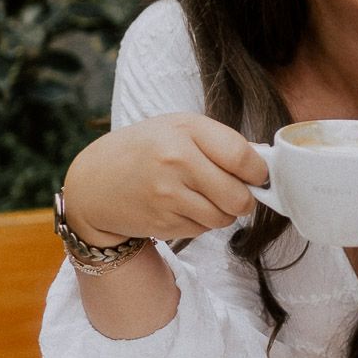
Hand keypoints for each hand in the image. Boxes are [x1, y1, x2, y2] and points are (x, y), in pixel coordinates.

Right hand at [61, 112, 268, 245]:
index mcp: (185, 131)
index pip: (242, 157)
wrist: (95, 183)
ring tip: (206, 197)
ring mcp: (168, 196)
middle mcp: (176, 162)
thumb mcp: (178, 128)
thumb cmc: (144, 149)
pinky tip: (184, 206)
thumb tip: (262, 163)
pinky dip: (202, 222)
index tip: (258, 175)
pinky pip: (203, 229)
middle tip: (237, 192)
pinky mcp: (164, 223)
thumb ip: (219, 141)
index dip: (259, 171)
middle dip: (245, 199)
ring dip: (224, 213)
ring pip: (223, 218)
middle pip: (238, 196)